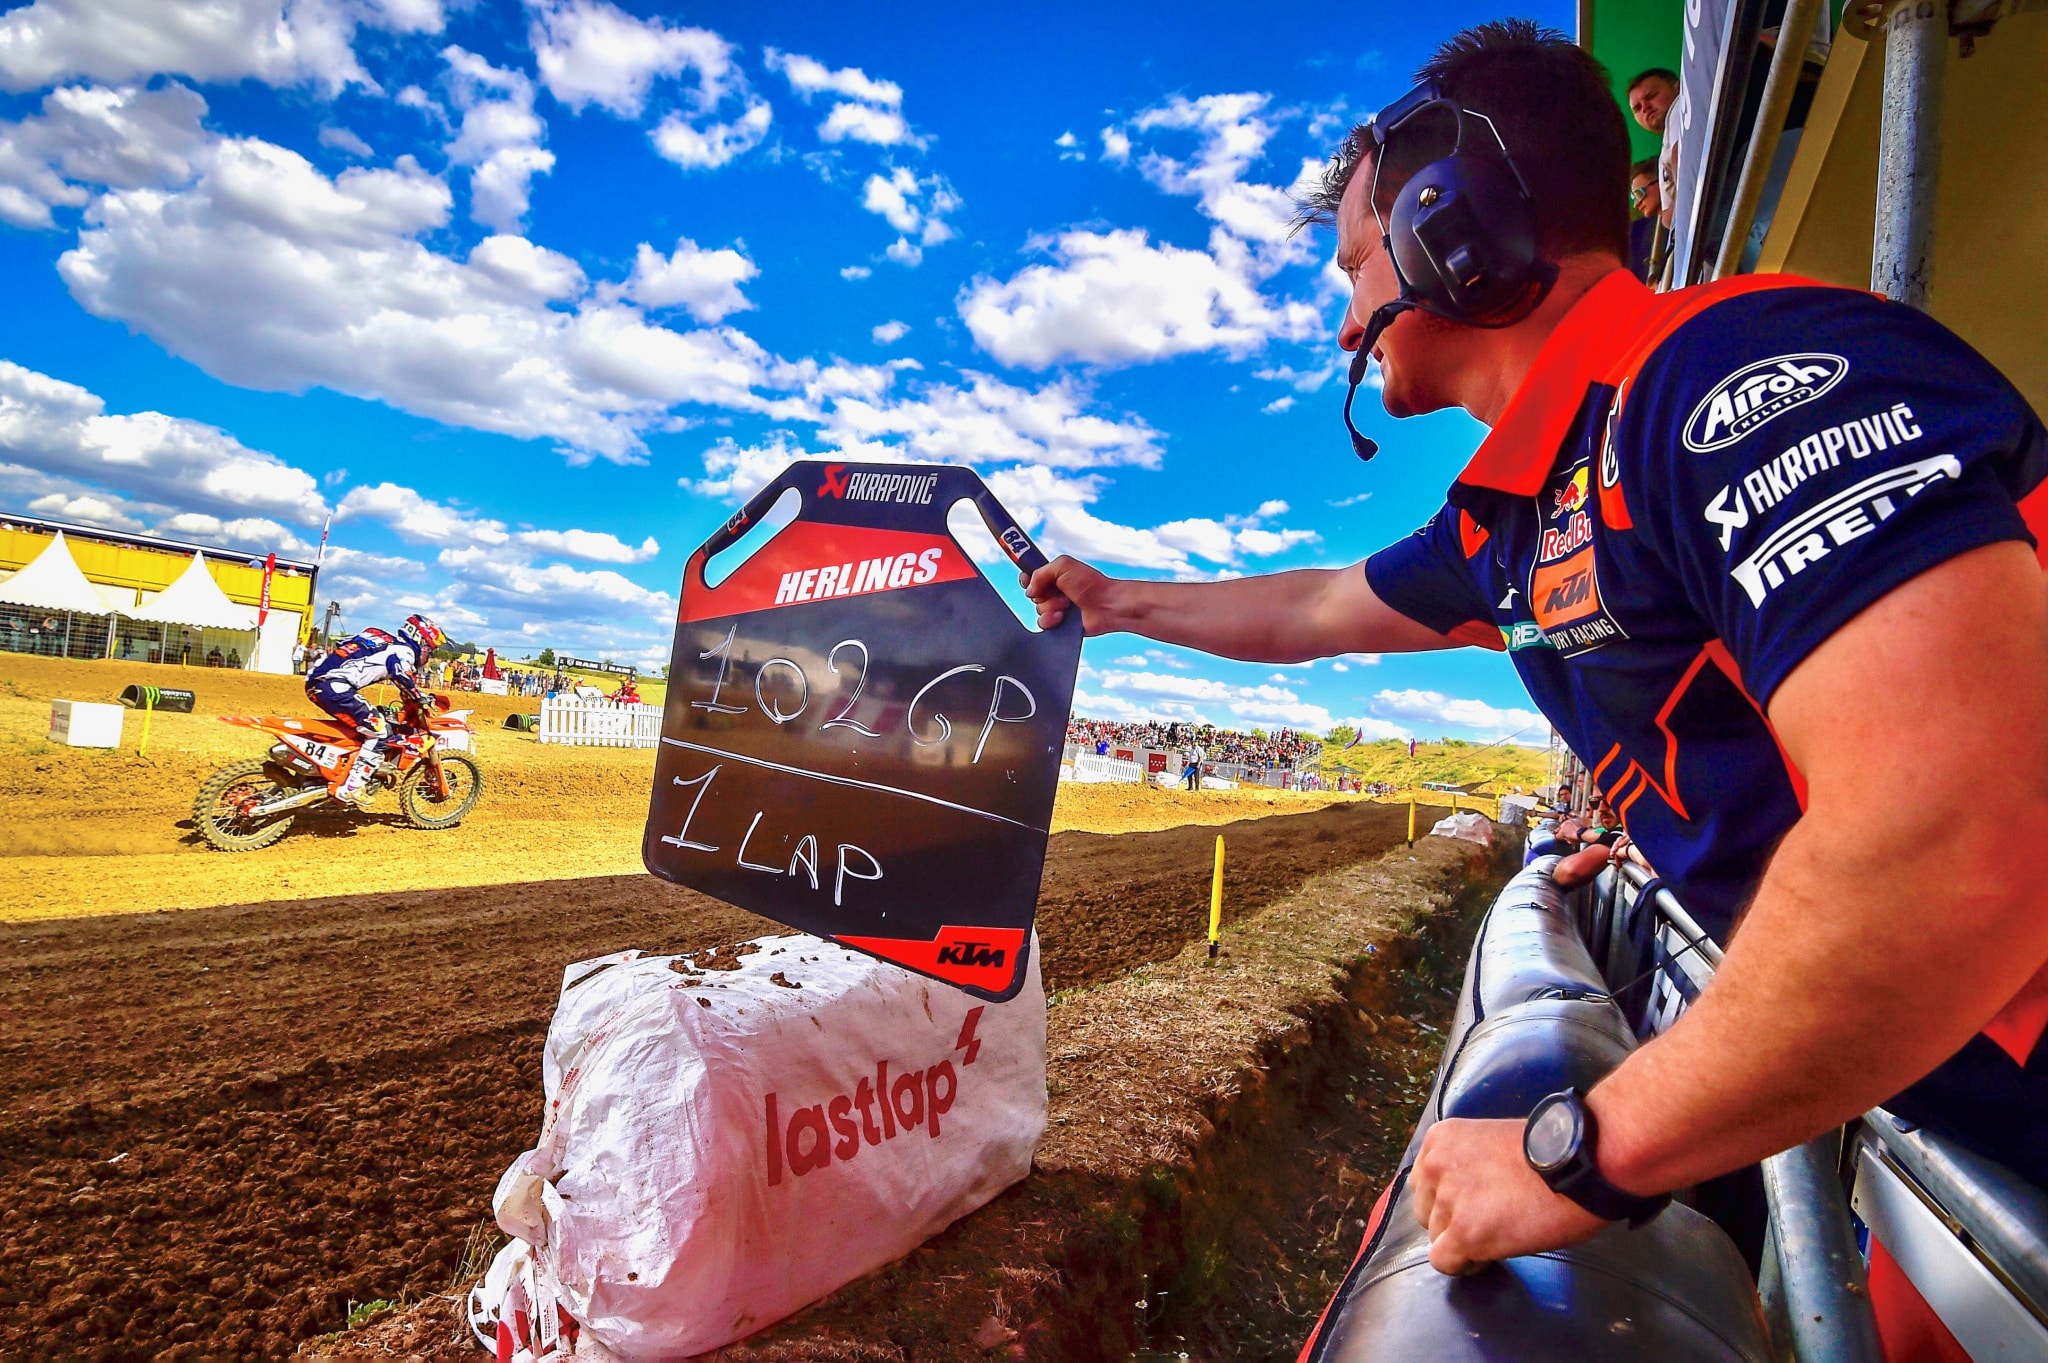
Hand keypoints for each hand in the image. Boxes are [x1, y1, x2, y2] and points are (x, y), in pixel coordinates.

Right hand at [1021, 555, 1116, 632]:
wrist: (1106, 605)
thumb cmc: (1091, 584)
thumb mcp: (1062, 566)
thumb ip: (1040, 572)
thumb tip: (1029, 589)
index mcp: (1056, 576)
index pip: (1032, 577)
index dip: (1028, 579)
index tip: (1027, 580)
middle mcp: (1056, 591)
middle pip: (1034, 595)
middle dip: (1043, 595)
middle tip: (1060, 592)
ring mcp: (1058, 608)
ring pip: (1038, 610)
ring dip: (1050, 607)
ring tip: (1067, 605)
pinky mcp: (1060, 623)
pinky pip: (1044, 624)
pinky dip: (1051, 620)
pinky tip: (1062, 617)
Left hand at [1410, 1118, 1609, 1273]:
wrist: (1579, 1163)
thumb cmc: (1550, 1153)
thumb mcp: (1490, 1143)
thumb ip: (1464, 1164)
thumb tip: (1458, 1195)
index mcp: (1441, 1140)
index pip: (1423, 1184)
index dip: (1447, 1200)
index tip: (1472, 1206)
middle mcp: (1436, 1166)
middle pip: (1425, 1212)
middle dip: (1451, 1221)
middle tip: (1488, 1221)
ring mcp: (1449, 1200)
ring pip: (1436, 1238)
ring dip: (1463, 1242)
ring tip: (1498, 1236)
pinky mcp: (1465, 1233)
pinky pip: (1445, 1262)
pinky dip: (1464, 1265)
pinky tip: (1488, 1257)